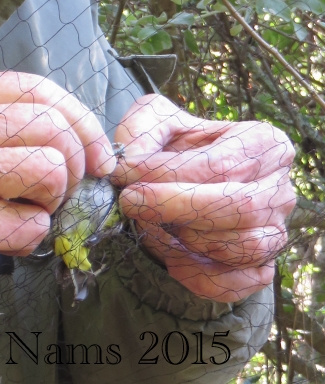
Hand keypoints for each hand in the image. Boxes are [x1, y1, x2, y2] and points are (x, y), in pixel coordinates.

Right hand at [0, 72, 113, 331]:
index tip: (95, 152)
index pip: (33, 86)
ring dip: (53, 201)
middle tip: (61, 189)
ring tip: (24, 212)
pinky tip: (0, 238)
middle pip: (52, 124)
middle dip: (75, 163)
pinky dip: (30, 238)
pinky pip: (33, 226)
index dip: (79, 118)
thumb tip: (72, 130)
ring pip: (51, 170)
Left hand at [111, 94, 294, 301]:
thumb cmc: (172, 145)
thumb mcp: (155, 120)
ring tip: (151, 224)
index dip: (169, 172)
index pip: (221, 163)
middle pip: (240, 205)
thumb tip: (131, 162)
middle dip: (176, 206)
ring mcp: (276, 232)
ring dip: (189, 240)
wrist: (179, 180)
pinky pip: (237, 285)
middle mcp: (279, 188)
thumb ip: (142, 133)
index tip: (125, 173)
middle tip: (129, 201)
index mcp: (263, 142)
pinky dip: (200, 278)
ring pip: (244, 247)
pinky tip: (171, 259)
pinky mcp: (263, 268)